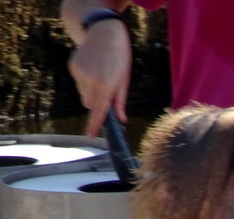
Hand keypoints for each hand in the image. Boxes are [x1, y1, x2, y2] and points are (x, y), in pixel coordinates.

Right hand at [67, 19, 131, 136]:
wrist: (104, 32)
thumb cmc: (120, 57)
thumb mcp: (124, 80)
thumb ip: (120, 101)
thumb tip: (121, 119)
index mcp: (106, 86)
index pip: (99, 111)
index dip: (94, 124)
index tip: (90, 136)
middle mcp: (90, 81)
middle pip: (90, 104)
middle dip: (97, 103)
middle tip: (107, 89)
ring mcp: (79, 74)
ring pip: (84, 94)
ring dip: (91, 91)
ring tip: (100, 74)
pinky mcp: (73, 67)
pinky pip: (78, 83)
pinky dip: (85, 80)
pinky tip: (92, 67)